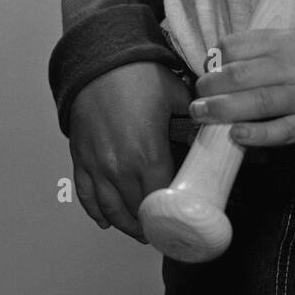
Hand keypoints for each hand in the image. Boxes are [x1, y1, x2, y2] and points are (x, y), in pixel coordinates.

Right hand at [68, 61, 191, 242]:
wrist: (99, 61)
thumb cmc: (138, 75)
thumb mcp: (175, 94)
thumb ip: (193, 117)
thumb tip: (213, 127)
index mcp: (148, 155)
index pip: (163, 199)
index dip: (173, 213)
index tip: (181, 219)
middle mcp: (120, 168)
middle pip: (137, 210)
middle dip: (151, 223)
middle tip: (164, 229)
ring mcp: (97, 167)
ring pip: (111, 210)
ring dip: (126, 225)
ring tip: (140, 232)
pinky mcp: (81, 160)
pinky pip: (86, 196)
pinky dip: (96, 212)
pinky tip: (106, 221)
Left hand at [191, 23, 294, 146]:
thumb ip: (268, 48)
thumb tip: (224, 63)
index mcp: (287, 40)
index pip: (238, 46)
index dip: (215, 59)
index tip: (205, 69)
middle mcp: (294, 65)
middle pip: (241, 75)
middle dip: (211, 86)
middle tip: (196, 97)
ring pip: (256, 102)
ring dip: (222, 109)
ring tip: (201, 114)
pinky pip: (282, 131)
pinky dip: (257, 134)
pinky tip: (237, 135)